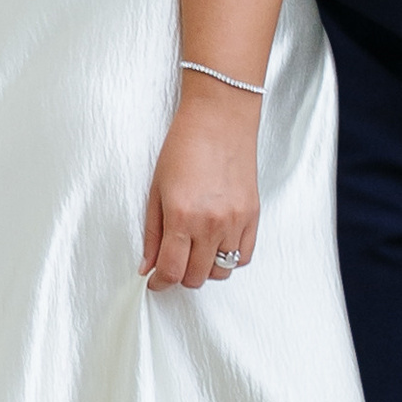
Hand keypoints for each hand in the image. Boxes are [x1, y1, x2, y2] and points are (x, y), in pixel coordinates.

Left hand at [143, 83, 260, 292]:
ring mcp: (235, 221)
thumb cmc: (184, 146)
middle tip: (172, 263)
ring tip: (195, 252)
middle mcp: (211, 223)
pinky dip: (229, 259)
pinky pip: (243, 257)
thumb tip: (148, 265)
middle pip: (196, 277)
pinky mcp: (252, 216)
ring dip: (205, 269)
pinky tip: (217, 245)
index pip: (172, 270)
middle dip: (180, 276)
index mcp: (181, 215)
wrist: (219, 120)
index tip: (156, 281)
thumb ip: (152, 232)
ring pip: (221, 271)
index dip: (160, 282)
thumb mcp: (156, 189)